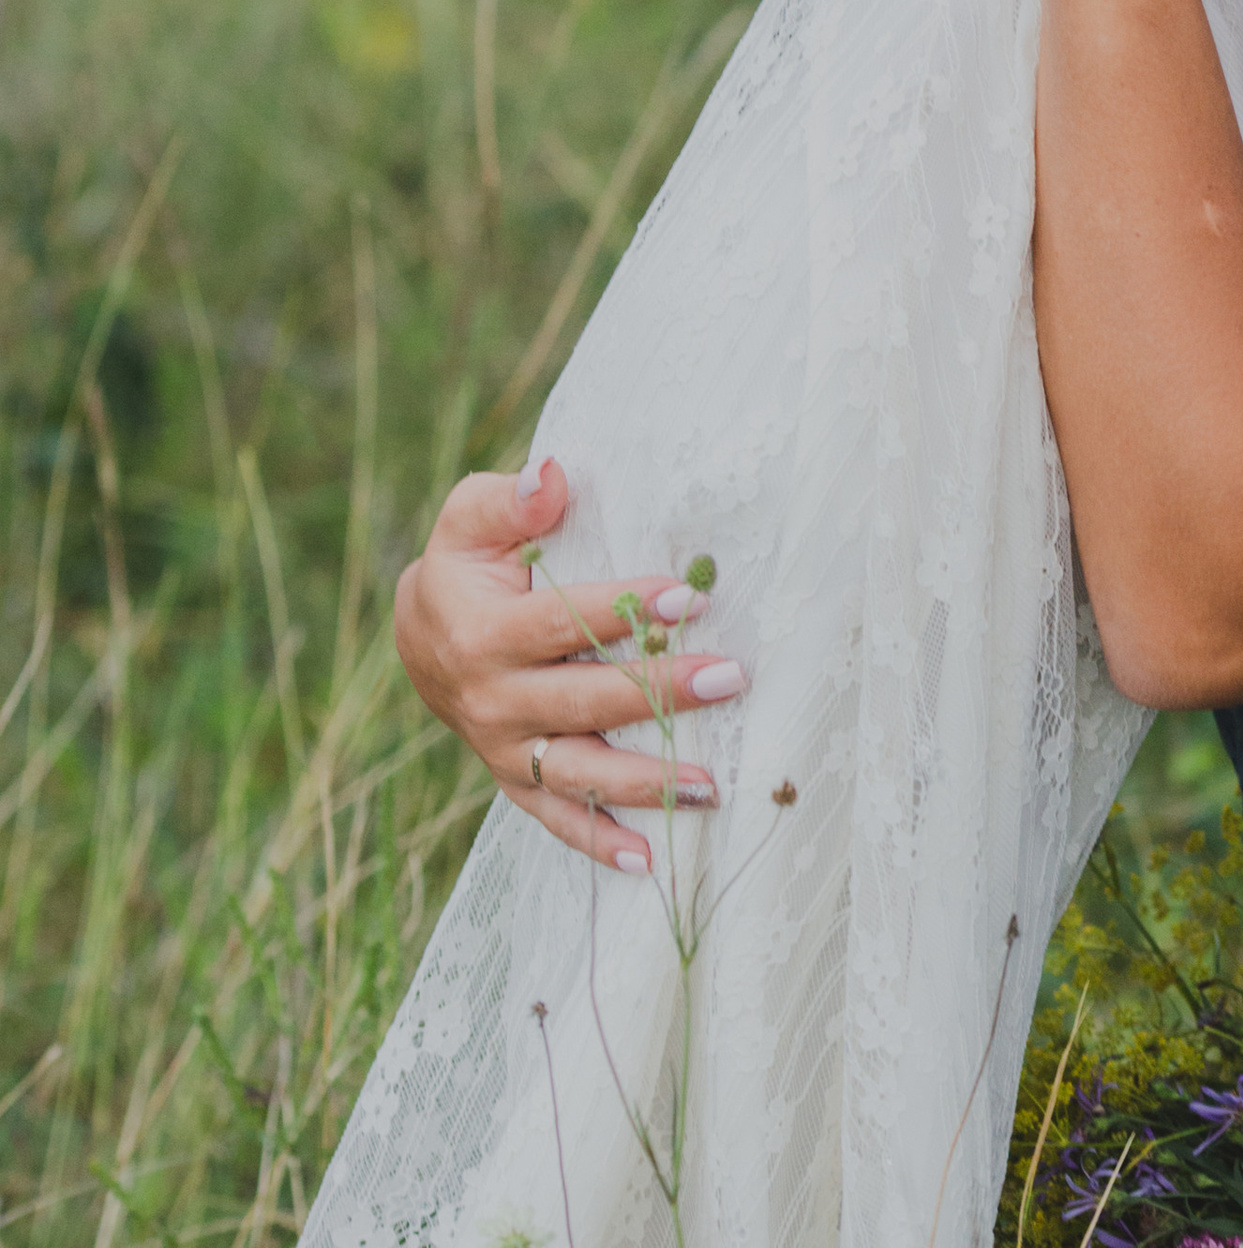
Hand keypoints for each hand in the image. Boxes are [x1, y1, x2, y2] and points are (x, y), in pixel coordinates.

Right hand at [392, 458, 747, 874]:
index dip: (627, 611)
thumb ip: (509, 498)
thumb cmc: (464, 563)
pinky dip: (599, 842)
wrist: (420, 635)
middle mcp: (492, 702)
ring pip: (579, 774)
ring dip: (646, 782)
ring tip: (711, 785)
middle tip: (729, 678)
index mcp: (482, 635)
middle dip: (659, 694)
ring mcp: (504, 750)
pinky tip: (650, 860)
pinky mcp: (514, 779)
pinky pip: (558, 818)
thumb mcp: (471, 517)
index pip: (563, 624)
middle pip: (584, 702)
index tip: (691, 598)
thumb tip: (553, 475)